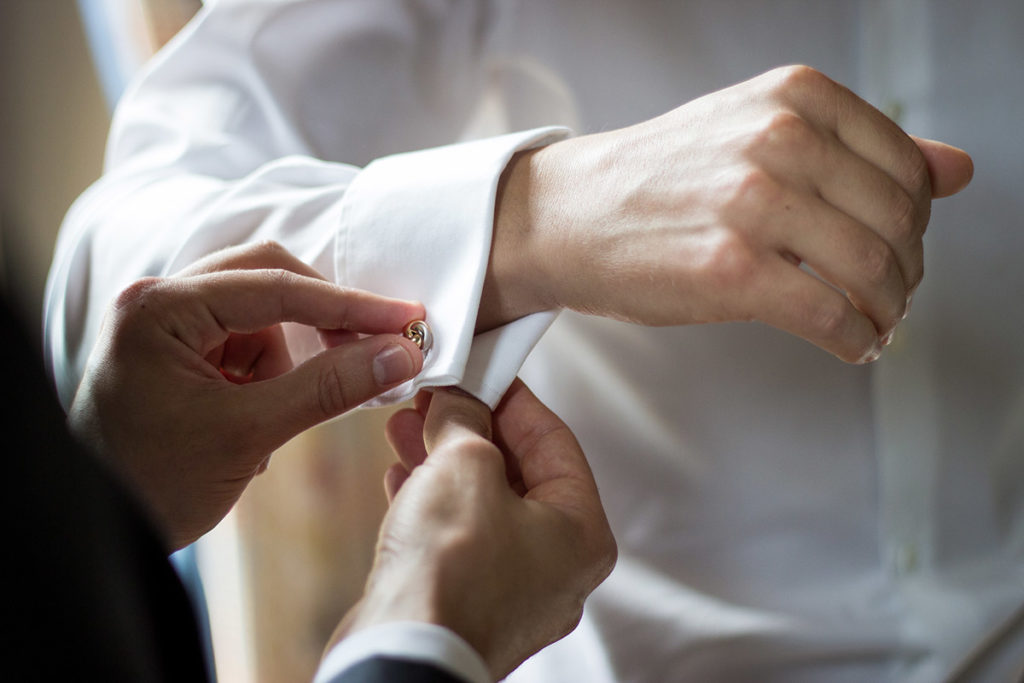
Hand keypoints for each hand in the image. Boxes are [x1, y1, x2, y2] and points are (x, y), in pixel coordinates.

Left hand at [68, 242, 425, 549]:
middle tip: (375, 349)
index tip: (407, 320)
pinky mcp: (177, 350)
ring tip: (268, 420)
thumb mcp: (249, 434)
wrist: (106, 531)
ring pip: (260, 314)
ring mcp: (166, 323)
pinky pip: (244, 342)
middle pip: (267, 280)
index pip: (275, 287)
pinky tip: (251, 421)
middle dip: (320, 320)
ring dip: (286, 359)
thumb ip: (328, 387)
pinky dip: (267, 375)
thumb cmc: (154, 483)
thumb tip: (401, 354)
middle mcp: (159, 300)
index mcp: (161, 308)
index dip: (350, 305)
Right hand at [331, 380, 616, 679]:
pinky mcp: (471, 606)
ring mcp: (515, 593)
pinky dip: (432, 503)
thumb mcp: (463, 464)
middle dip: (471, 429)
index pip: (556, 442)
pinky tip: (400, 475)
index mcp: (582, 534)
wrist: (402, 653)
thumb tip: (459, 398)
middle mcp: (558, 568)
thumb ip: (467, 420)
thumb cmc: (449, 570)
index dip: (514, 399)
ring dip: (444, 460)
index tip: (483, 371)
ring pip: (483, 506)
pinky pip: (459, 540)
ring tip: (406, 426)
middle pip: (518, 474)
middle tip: (438, 397)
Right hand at [484, 65, 973, 361]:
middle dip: (907, 270)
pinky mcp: (731, 270)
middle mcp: (778, 139)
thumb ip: (858, 146)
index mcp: (793, 97)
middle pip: (900, 220)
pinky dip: (857, 339)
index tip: (899, 246)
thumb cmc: (659, 180)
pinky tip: (851, 344)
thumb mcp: (756, 132)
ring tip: (874, 321)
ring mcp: (754, 204)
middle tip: (890, 294)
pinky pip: (832, 316)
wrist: (569, 215)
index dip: (916, 219)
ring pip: (874, 270)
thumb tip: (956, 169)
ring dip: (889, 309)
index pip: (906, 164)